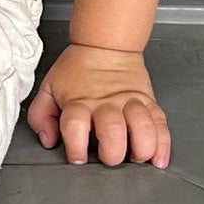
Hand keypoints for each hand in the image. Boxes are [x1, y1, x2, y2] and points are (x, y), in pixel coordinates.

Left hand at [26, 44, 171, 168]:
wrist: (106, 45)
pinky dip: (162, 143)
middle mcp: (106, 104)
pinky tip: (158, 159)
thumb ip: (41, 116)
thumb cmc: (77, 70)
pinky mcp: (148, 102)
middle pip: (112, 130)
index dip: (76, 146)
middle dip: (112, 153)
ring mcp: (130, 103)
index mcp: (79, 102)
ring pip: (142, 126)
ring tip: (135, 157)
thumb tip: (48, 140)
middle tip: (109, 158)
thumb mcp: (49, 88)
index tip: (78, 159)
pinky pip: (160, 123)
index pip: (75, 125)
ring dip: (141, 148)